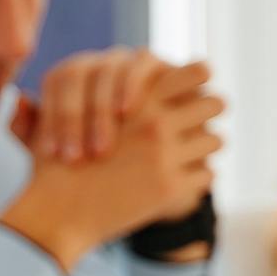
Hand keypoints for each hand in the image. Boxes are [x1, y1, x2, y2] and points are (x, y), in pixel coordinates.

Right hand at [0, 58, 222, 269]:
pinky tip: (183, 179)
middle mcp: (156, 122)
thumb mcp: (72, 113)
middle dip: (210, 111)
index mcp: (138, 98)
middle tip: (204, 119)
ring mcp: (165, 155)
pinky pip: (207, 175)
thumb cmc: (63, 161)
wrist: (59, 212)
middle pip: (217, 103)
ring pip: (216, 140)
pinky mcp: (169, 187)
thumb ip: (106, 87)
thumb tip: (138, 63)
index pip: (197, 71)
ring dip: (205, 146)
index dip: (202, 75)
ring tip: (194, 152)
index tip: (200, 82)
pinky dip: (197, 177)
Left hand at [11, 47, 166, 163]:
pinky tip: (128, 111)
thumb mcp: (64, 150)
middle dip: (73, 119)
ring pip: (108, 69)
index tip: (53, 156)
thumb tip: (17, 100)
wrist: (154, 164)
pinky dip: (134, 82)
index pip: (54, 83)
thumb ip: (29, 130)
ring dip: (101, 109)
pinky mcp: (160, 64)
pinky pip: (144, 61)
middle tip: (75, 159)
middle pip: (77, 75)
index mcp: (71, 77)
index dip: (51, 119)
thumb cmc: (101, 157)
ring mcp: (128, 61)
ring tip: (101, 149)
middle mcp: (97, 64)